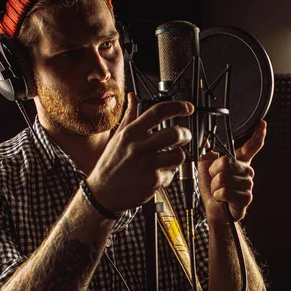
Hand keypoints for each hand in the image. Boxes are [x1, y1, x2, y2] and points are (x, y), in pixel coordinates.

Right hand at [87, 93, 193, 211]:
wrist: (102, 193)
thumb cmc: (111, 164)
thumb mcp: (118, 136)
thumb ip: (130, 115)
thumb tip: (133, 97)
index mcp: (131, 132)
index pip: (158, 112)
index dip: (178, 107)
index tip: (188, 108)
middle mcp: (139, 147)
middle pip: (175, 134)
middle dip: (185, 134)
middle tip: (184, 137)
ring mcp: (147, 165)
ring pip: (178, 155)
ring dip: (177, 157)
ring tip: (168, 158)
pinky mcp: (153, 181)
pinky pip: (171, 174)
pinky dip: (167, 175)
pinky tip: (156, 175)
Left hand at [198, 120, 266, 222]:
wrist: (214, 208)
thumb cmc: (212, 188)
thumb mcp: (206, 166)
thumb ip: (207, 152)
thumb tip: (205, 140)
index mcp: (240, 161)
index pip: (252, 146)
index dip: (258, 134)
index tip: (262, 124)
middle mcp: (247, 171)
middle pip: (227, 163)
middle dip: (214, 173)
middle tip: (216, 181)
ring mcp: (248, 184)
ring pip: (223, 178)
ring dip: (215, 186)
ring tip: (218, 191)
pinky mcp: (246, 197)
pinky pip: (225, 192)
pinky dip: (218, 196)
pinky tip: (222, 199)